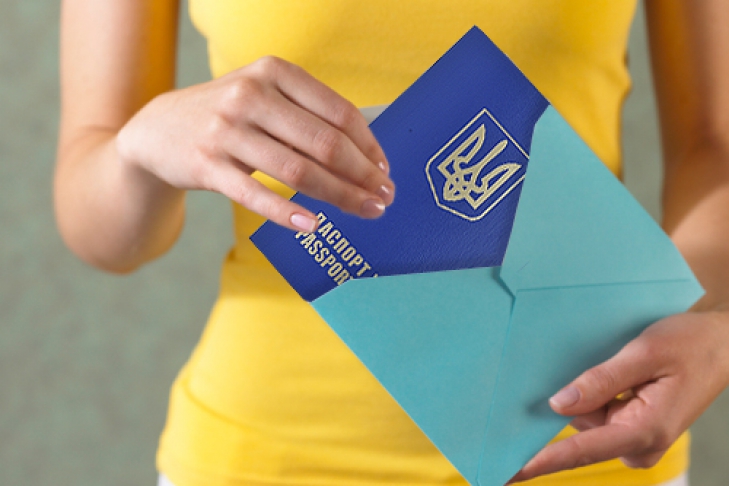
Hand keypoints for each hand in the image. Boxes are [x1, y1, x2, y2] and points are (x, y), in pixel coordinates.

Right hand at [116, 56, 393, 232]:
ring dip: (339, 196)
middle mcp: (250, 95)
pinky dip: (287, 212)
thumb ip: (307, 115)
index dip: (369, 145)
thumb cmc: (228, 116)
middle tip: (384, 196)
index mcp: (274, 72)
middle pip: (324, 143)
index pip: (338, 112)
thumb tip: (365, 154)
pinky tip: (312, 226)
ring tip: (364, 211)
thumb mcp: (264, 97)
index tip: (385, 169)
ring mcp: (226, 130)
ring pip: (298, 171)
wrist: (157, 130)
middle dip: (362, 175)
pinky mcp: (208, 165)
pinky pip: (256, 194)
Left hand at [509, 307, 728, 481]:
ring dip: (583, 394)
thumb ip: (601, 381)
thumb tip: (559, 405)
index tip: (509, 472)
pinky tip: (606, 372)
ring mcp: (635, 437)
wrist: (721, 344)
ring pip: (586, 420)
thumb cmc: (689, 345)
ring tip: (609, 363)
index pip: (583, 449)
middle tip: (570, 374)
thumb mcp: (644, 354)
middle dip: (565, 407)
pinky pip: (597, 414)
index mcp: (645, 431)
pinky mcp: (632, 426)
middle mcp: (638, 443)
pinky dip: (592, 395)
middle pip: (580, 431)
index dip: (542, 461)